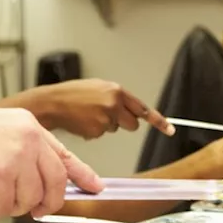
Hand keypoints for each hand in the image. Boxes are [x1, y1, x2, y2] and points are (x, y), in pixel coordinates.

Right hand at [0, 106, 102, 219]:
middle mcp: (28, 139)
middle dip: (43, 203)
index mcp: (28, 126)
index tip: (95, 187)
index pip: (64, 154)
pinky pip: (5, 208)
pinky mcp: (1, 177)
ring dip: (7, 207)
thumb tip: (37, 179)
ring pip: (30, 200)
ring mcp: (16, 157)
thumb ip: (20, 151)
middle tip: (28, 209)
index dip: (82, 175)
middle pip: (55, 184)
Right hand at [28, 79, 172, 139]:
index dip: (159, 121)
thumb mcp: (98, 87)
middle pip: (133, 124)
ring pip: (116, 129)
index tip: (171, 129)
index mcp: (116, 91)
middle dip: (124, 123)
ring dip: (107, 125)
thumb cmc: (73, 94)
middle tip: (107, 115)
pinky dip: (94, 130)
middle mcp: (113, 104)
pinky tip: (83, 121)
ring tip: (89, 114)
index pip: (143, 108)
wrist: (52, 103)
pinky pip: (102, 135)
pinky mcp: (96, 131)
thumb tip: (132, 110)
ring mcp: (105, 119)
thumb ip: (117, 97)